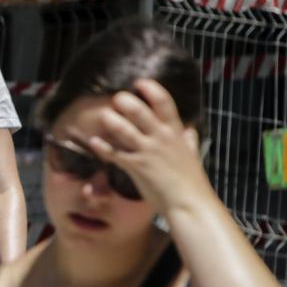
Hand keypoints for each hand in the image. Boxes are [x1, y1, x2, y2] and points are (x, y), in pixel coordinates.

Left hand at [81, 78, 209, 212]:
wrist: (190, 204)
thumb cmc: (190, 181)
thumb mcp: (193, 154)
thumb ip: (189, 140)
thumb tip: (189, 130)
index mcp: (175, 132)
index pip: (164, 103)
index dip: (151, 89)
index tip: (139, 82)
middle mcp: (161, 138)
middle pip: (141, 112)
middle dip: (127, 102)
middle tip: (116, 98)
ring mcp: (148, 152)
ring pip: (125, 130)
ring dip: (111, 121)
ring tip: (102, 115)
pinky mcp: (137, 167)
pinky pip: (115, 154)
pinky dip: (102, 147)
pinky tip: (93, 141)